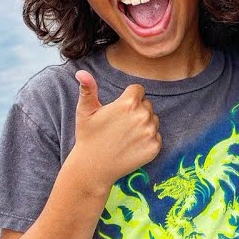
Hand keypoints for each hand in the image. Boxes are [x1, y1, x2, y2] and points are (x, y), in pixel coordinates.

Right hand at [70, 70, 161, 189]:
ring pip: (153, 120)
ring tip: (125, 135)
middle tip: (119, 124)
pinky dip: (147, 139)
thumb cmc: (88, 136)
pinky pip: (156, 136)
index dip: (127, 98)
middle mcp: (143, 116)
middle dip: (136, 111)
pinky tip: (131, 145)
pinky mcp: (155, 147)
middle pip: (146, 104)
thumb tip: (81, 71)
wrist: (94, 167)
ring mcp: (150, 132)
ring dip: (143, 124)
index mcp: (128, 103)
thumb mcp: (85, 111)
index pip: (138, 90)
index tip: (117, 110)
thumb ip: (88, 89)